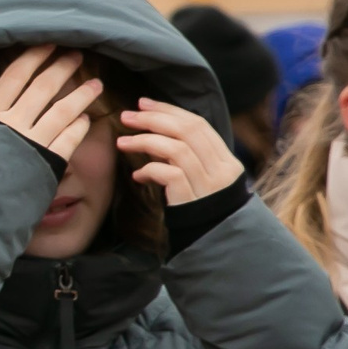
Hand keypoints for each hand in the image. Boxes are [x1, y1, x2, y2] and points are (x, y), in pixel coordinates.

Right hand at [0, 45, 104, 160]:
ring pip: (64, 110)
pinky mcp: (49, 162)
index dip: (34, 57)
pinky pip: (70, 139)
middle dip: (63, 68)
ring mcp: (34, 142)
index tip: (49, 44)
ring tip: (96, 85)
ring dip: (82, 96)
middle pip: (44, 87)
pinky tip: (87, 119)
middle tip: (77, 56)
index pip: (16, 76)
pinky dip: (80, 127)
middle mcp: (14, 122)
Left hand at [116, 99, 243, 203]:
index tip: (143, 103)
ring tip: (122, 143)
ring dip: (145, 141)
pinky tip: (137, 175)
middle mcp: (222, 169)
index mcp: (225, 160)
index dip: (169, 110)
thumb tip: (153, 133)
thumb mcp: (198, 179)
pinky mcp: (193, 200)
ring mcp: (209, 185)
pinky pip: (170, 174)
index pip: (197, 124)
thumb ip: (183, 156)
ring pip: (177, 149)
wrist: (212, 244)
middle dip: (154, 119)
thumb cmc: (200, 209)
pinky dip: (150, 170)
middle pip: (188, 131)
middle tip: (127, 116)